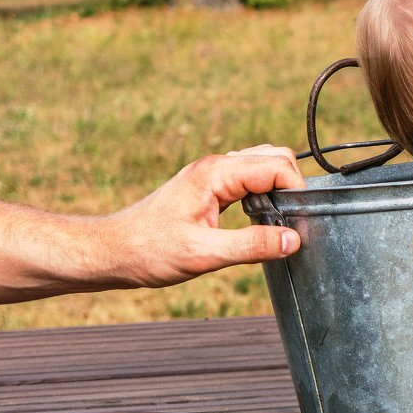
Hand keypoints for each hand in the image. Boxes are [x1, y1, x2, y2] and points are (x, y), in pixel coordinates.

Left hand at [101, 144, 304, 288]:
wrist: (112, 251)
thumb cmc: (149, 250)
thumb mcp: (203, 254)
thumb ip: (252, 246)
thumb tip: (293, 240)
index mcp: (217, 173)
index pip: (277, 166)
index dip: (296, 191)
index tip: (300, 221)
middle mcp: (217, 166)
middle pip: (275, 157)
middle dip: (292, 185)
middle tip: (291, 221)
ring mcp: (212, 174)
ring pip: (262, 165)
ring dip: (277, 188)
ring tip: (277, 221)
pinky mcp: (209, 186)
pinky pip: (248, 178)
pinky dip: (263, 193)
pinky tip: (259, 219)